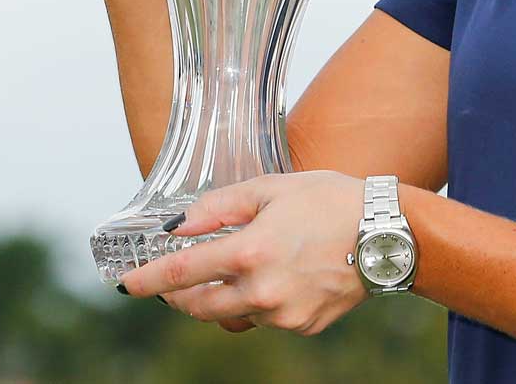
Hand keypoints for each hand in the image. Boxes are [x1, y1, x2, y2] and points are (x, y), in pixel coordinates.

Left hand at [121, 171, 371, 336]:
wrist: (390, 233)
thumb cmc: (332, 200)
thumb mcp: (272, 188)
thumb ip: (219, 208)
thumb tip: (180, 227)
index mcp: (248, 252)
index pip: (180, 274)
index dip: (146, 281)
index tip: (125, 285)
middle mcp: (261, 291)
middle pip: (198, 307)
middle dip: (179, 297)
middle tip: (175, 282)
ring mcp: (282, 314)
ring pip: (232, 316)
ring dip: (221, 299)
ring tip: (235, 272)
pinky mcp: (303, 327)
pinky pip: (266, 320)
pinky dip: (261, 303)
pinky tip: (279, 277)